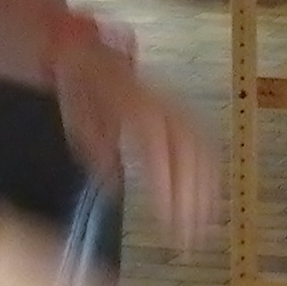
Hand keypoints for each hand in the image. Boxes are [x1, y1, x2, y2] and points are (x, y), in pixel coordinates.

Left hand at [48, 18, 218, 249]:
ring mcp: (173, 105)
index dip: (169, 188)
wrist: (86, 49)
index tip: (169, 223)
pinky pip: (202, 139)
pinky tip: (209, 192)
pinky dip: (209, 168)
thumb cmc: (78, 87)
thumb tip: (116, 188)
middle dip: (193, 197)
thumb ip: (99, 153)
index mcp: (135, 106)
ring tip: (203, 223)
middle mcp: (162, 104)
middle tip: (189, 236)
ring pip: (202, 146)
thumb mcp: (77, 120)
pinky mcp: (178, 109)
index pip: (160, 152)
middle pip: (189, 153)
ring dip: (206, 187)